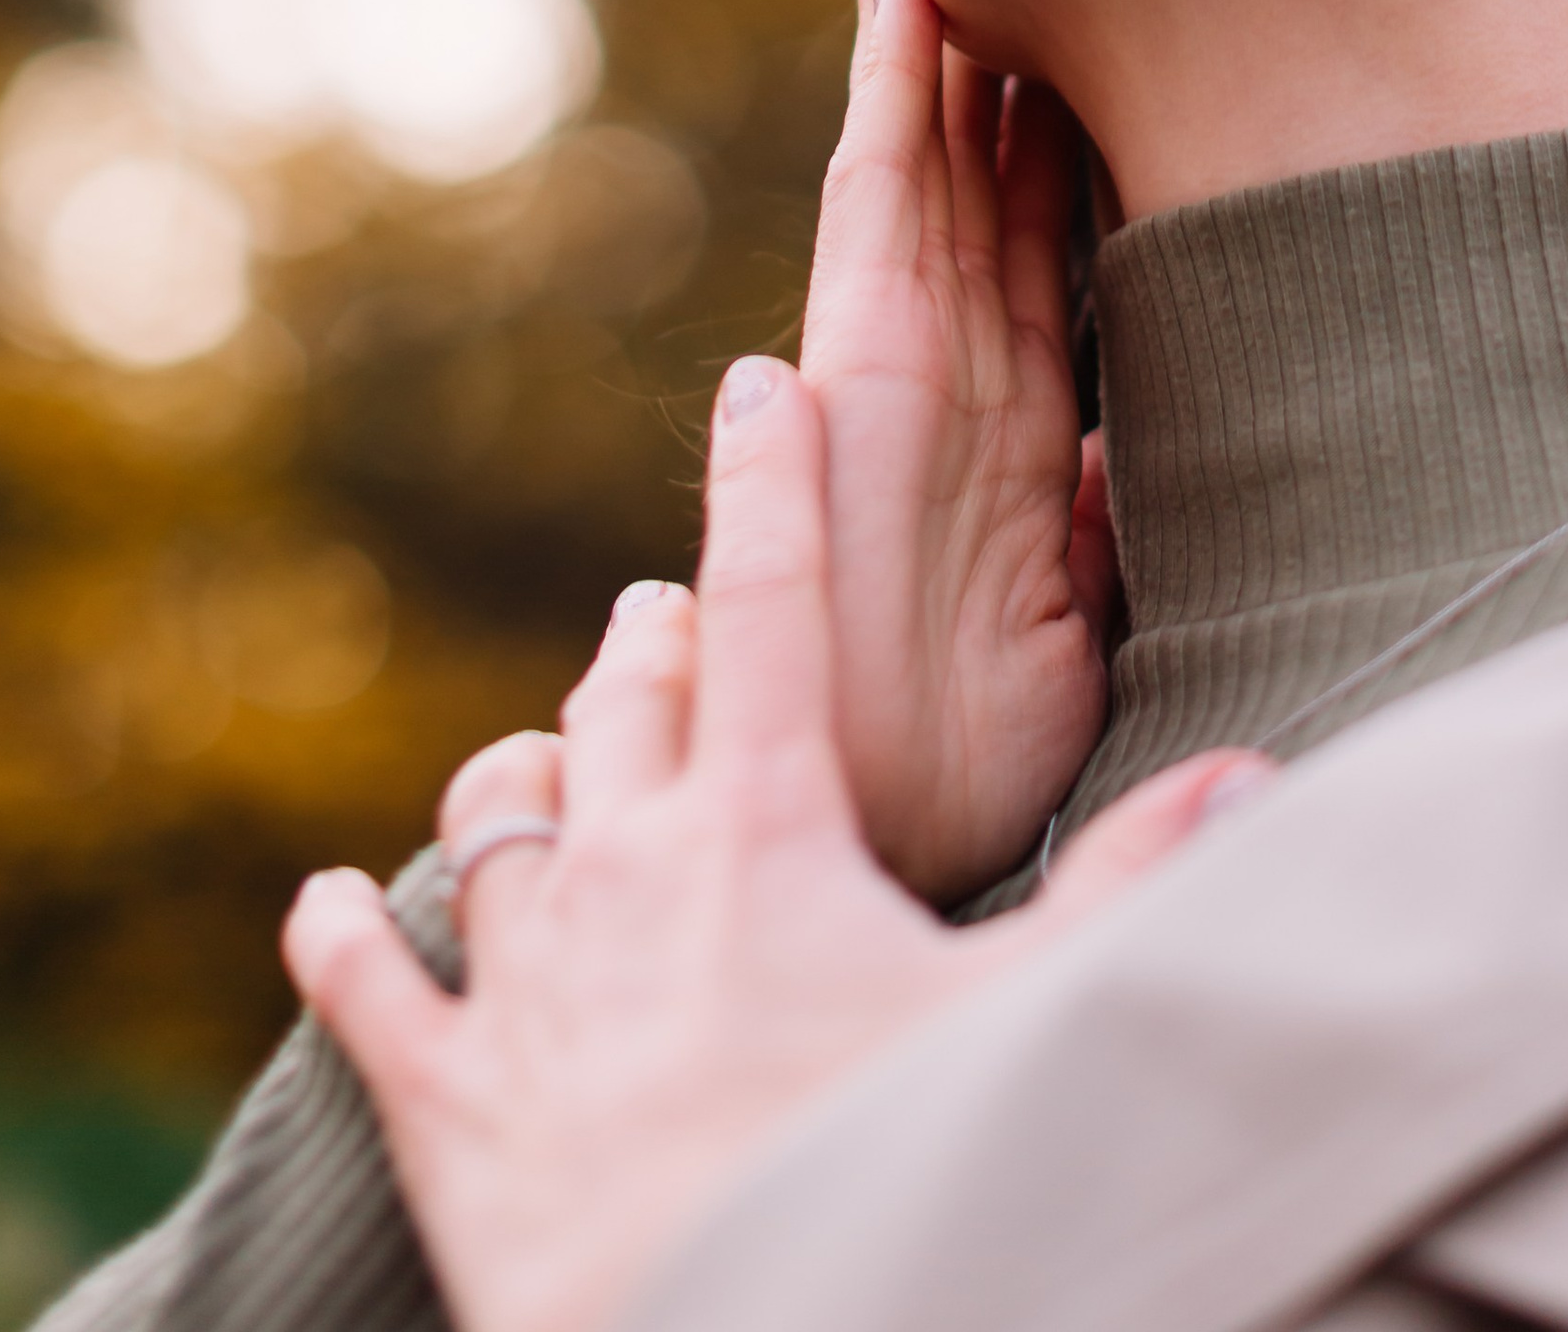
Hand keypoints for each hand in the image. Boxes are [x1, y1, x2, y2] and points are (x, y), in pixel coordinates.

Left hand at [285, 356, 1265, 1331]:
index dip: (768, 478)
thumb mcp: (1028, 1035)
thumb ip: (1130, 893)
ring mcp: (523, 987)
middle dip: (653, 639)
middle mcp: (626, 873)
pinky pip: (371, 994)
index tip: (759, 379)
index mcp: (765, 830)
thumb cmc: (887, 1189)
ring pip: (497, 815)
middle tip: (671, 611)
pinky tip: (320, 909)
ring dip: (526, 770)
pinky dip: (344, 945)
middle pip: (624, 697)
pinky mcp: (445, 1108)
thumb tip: (1247, 777)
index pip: (768, 601)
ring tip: (549, 749)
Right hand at [796, 0, 1116, 896]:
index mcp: (1006, 429)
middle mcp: (948, 370)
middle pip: (969, 176)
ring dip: (924, 37)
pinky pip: (881, 189)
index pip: (1033, 248)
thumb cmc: (964, 765)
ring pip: (922, 154)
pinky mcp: (863, 354)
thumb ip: (1086, 538)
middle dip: (975, 56)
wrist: (876, 828)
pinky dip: (890, 85)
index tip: (1068, 43)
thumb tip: (1118, 462)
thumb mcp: (1065, 639)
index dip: (1042, 142)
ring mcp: (900, 352)